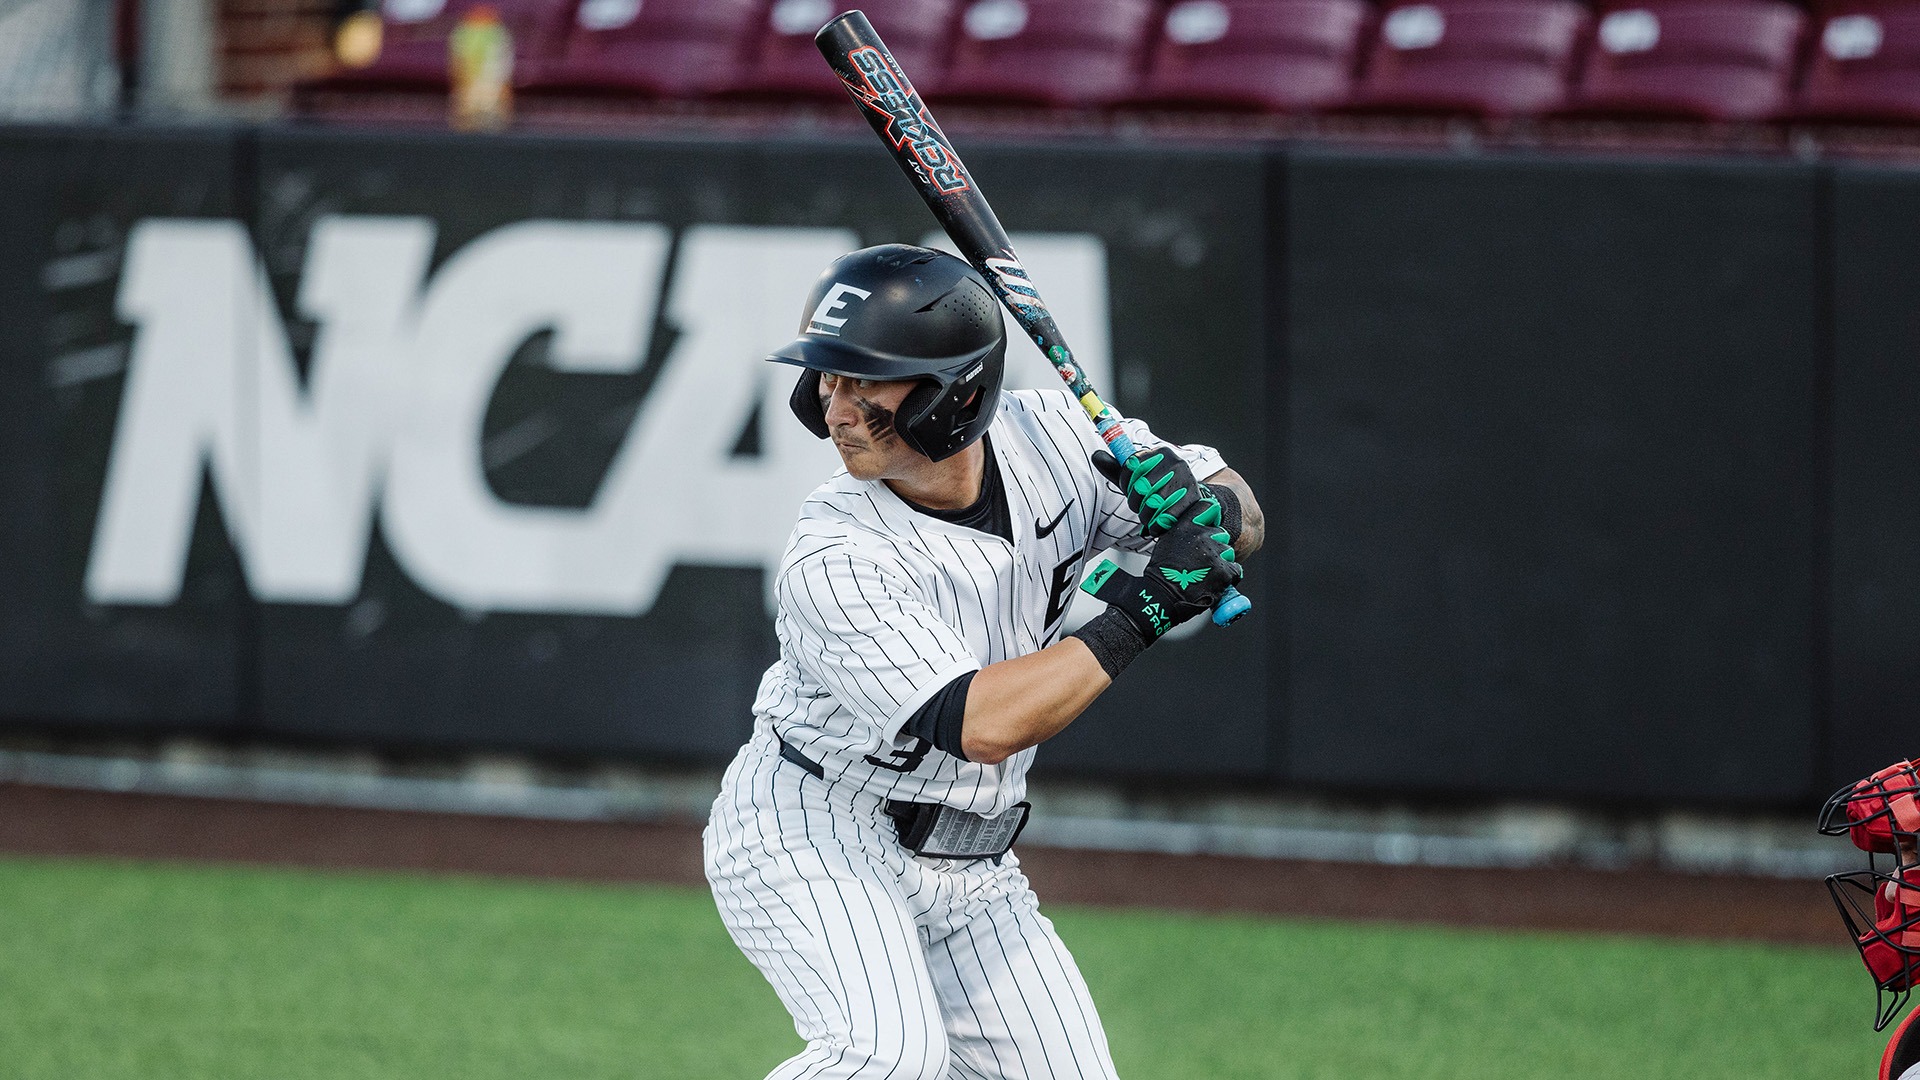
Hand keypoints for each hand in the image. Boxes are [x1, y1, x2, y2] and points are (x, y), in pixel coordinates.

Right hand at [1081, 518, 1241, 641]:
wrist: (1162, 596)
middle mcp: (1201, 536)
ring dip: (1221, 562)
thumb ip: (1183, 531)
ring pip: (1228, 552)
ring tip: (1205, 574)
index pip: (1208, 507)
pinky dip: (1228, 577)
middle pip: (1221, 533)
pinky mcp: (1224, 571)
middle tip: (1202, 560)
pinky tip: (1214, 582)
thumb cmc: (1162, 573)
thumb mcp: (1167, 542)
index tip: (1209, 528)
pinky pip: (1235, 570)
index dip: (1211, 518)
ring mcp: (1214, 553)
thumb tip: (1196, 528)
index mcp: (1186, 526)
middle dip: (1215, 546)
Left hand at [1093, 447, 1212, 537]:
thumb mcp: (1136, 478)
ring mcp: (1186, 481)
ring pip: (1151, 503)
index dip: (1125, 482)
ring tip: (1151, 513)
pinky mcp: (1192, 501)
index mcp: (1160, 452)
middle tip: (1141, 504)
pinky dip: (1156, 525)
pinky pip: (1164, 518)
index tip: (1131, 488)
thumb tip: (1096, 456)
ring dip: (1146, 514)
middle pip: (1140, 486)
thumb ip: (1116, 469)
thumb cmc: (1158, 488)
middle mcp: (1175, 462)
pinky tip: (1158, 522)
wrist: (1189, 501)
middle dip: (1135, 501)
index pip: (1131, 466)